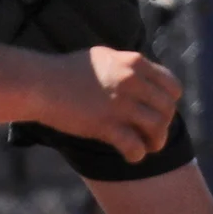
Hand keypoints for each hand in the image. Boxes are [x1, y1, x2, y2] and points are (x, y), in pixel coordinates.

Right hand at [34, 45, 181, 162]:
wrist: (39, 83)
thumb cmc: (68, 71)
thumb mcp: (104, 57)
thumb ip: (128, 66)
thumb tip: (145, 76)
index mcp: (134, 63)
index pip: (172, 87)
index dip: (170, 103)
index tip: (159, 112)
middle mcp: (131, 81)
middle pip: (167, 109)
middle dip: (164, 125)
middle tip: (153, 134)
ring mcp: (119, 103)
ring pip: (157, 128)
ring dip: (155, 142)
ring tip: (146, 147)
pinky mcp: (105, 125)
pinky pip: (135, 146)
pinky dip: (136, 154)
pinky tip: (130, 156)